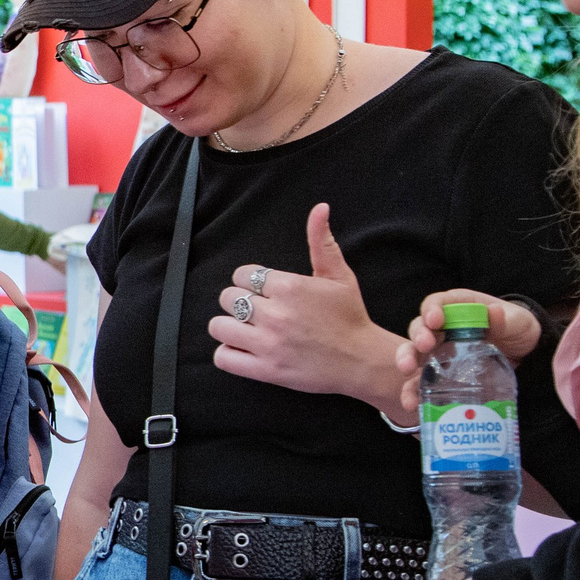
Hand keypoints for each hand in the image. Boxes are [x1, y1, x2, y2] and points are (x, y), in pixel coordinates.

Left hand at [209, 203, 403, 414]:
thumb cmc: (350, 316)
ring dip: (228, 326)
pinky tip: (243, 348)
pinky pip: (223, 357)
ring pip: (218, 326)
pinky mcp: (265, 370)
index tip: (263, 291)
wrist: (361, 360)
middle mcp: (275, 314)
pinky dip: (227, 352)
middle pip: (227, 297)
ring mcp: (268, 343)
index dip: (249, 282)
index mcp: (289, 287)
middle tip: (255, 310)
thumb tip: (320, 208)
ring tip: (245, 328)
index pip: (242, 275)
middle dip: (238, 301)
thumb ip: (322, 242)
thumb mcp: (339, 275)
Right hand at [393, 290, 545, 416]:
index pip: (438, 303)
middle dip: (418, 336)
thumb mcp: (519, 322)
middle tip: (424, 347)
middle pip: (420, 327)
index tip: (436, 321)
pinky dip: (412, 391)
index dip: (432, 309)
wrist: (525, 355)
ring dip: (406, 360)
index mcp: (459, 308)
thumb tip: (494, 313)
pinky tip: (411, 402)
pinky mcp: (440, 374)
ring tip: (406, 371)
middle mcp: (443, 328)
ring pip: (414, 352)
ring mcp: (439, 351)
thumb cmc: (517, 329)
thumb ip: (507, 320)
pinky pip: (420, 381)